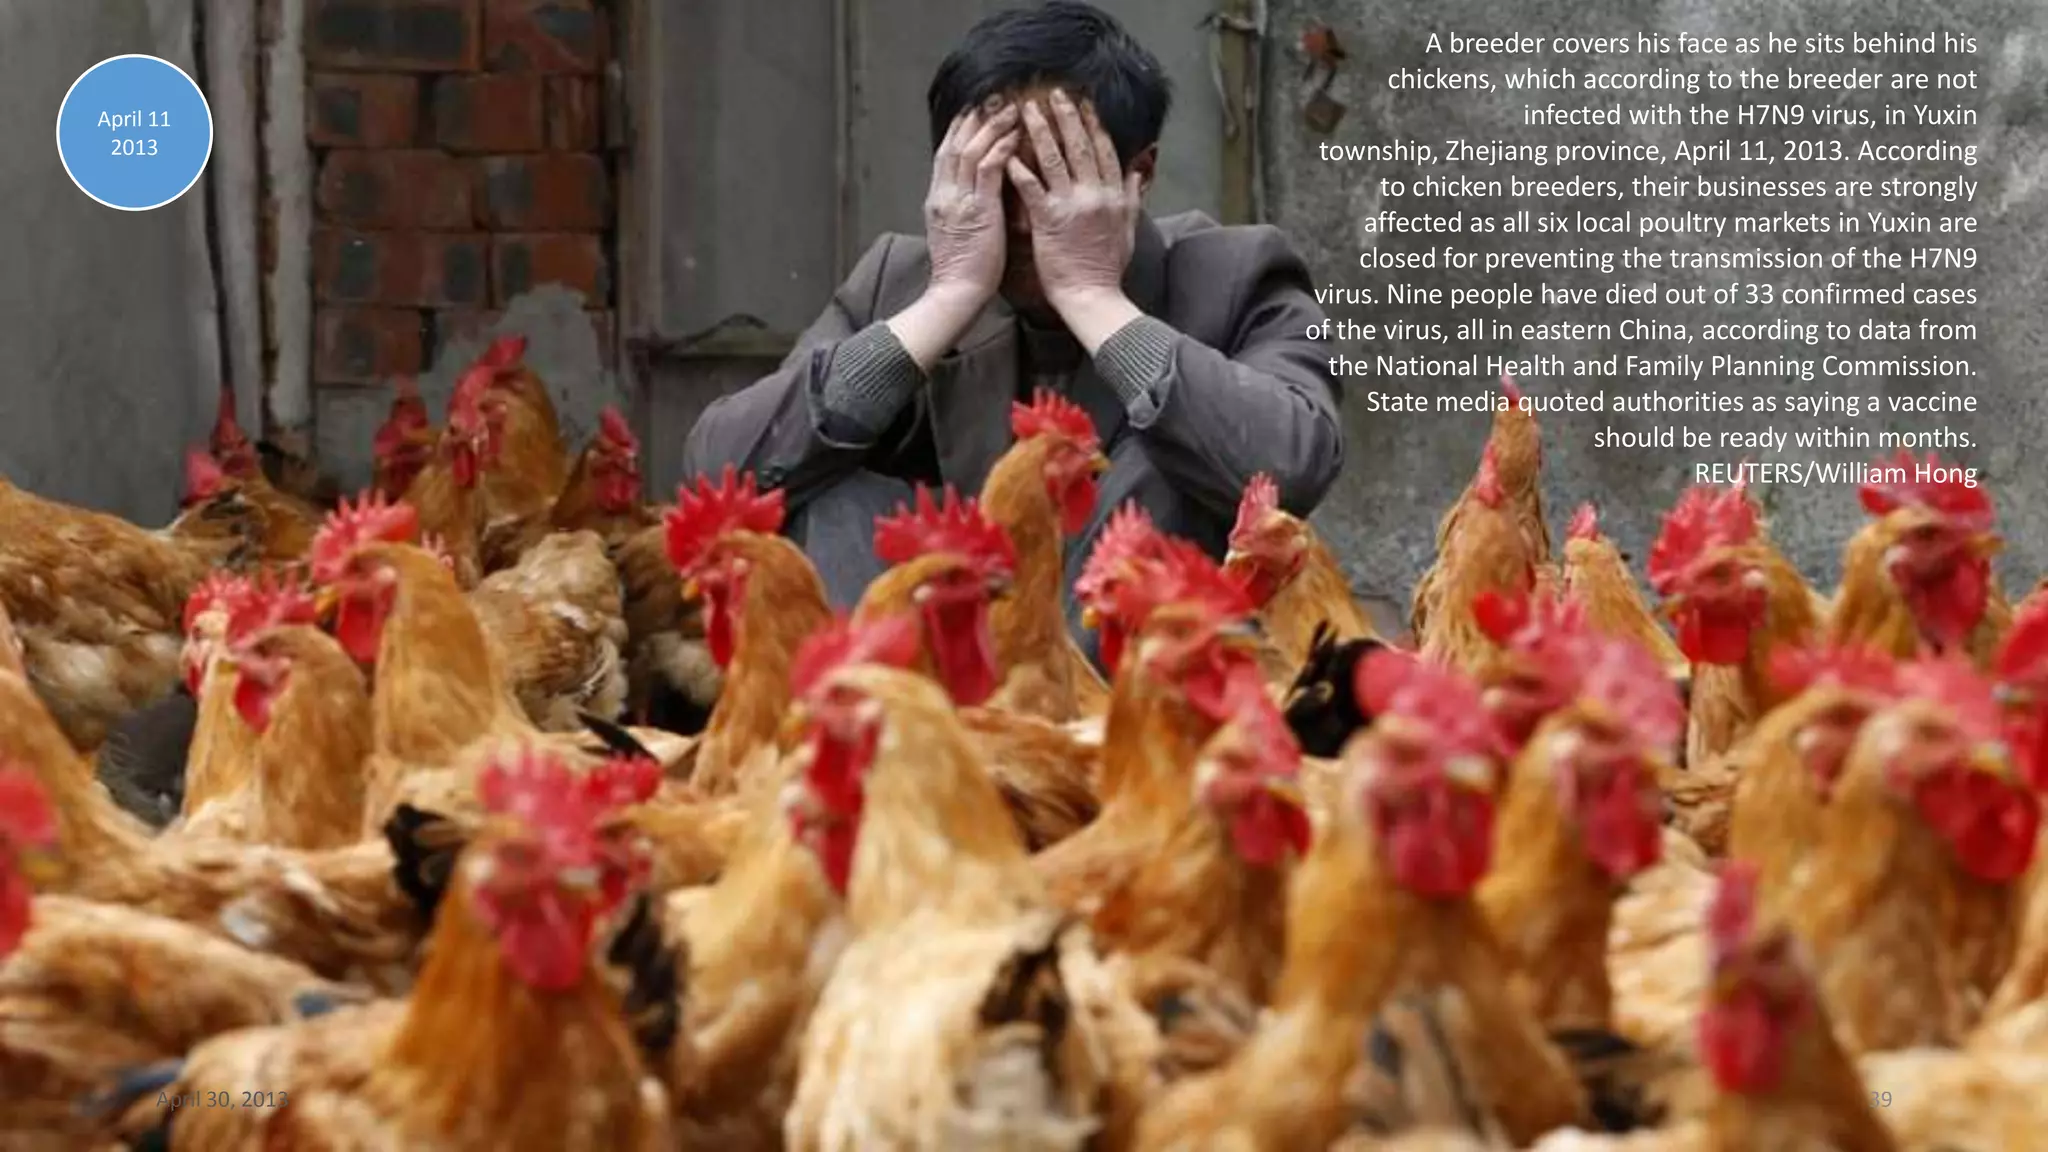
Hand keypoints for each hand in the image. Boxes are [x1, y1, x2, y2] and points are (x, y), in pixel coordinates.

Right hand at [923, 103, 1020, 303]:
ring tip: (1011, 107)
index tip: (975, 110)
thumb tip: (975, 193)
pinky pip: (988, 169)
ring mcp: (959, 200)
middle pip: (956, 143)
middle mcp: (944, 193)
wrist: (956, 294)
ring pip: (971, 150)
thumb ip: (962, 207)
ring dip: (992, 126)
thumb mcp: (955, 231)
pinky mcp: (978, 210)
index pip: (947, 153)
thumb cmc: (964, 270)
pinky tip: (1016, 135)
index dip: (961, 129)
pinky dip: (1001, 149)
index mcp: (938, 198)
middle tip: (994, 95)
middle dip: (975, 117)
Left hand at [1006, 89, 1143, 313]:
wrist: (1092, 297)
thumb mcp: (1128, 229)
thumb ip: (1132, 197)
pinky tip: (1008, 153)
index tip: (1084, 102)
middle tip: (1053, 93)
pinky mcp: (1049, 220)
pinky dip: (1020, 169)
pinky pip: (1032, 188)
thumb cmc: (1107, 268)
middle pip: (1080, 146)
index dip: (1093, 123)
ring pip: (1055, 160)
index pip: (1104, 150)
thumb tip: (1138, 171)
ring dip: (1041, 131)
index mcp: (1113, 195)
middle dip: (1066, 116)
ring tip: (1027, 110)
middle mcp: (1094, 195)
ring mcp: (1071, 206)